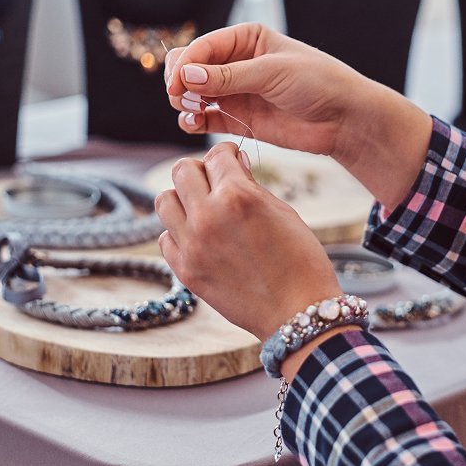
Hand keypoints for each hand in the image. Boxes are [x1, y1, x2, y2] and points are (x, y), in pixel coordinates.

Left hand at [155, 142, 342, 340]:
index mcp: (237, 196)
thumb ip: (252, 186)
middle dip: (201, 170)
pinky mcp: (186, 271)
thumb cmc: (301, 260)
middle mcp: (208, 216)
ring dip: (183, 198)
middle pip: (182, 170)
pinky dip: (178, 231)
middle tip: (215, 181)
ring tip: (202, 207)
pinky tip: (199, 236)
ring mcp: (192, 245)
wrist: (297, 312)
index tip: (231, 158)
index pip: (216, 155)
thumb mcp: (284, 212)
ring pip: (165, 200)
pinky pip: (166, 237)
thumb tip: (235, 164)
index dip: (227, 153)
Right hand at [164, 23, 365, 158]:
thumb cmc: (318, 83)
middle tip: (184, 99)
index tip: (178, 85)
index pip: (202, 47)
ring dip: (184, 101)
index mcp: (246, 39)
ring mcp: (236, 91)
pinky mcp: (239, 119)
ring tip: (193, 112)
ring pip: (193, 93)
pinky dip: (193, 120)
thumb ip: (228, 76)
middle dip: (180, 81)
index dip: (184, 64)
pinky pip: (205, 118)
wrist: (344, 118)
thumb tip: (185, 75)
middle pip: (190, 68)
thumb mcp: (273, 72)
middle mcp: (236, 63)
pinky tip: (193, 123)